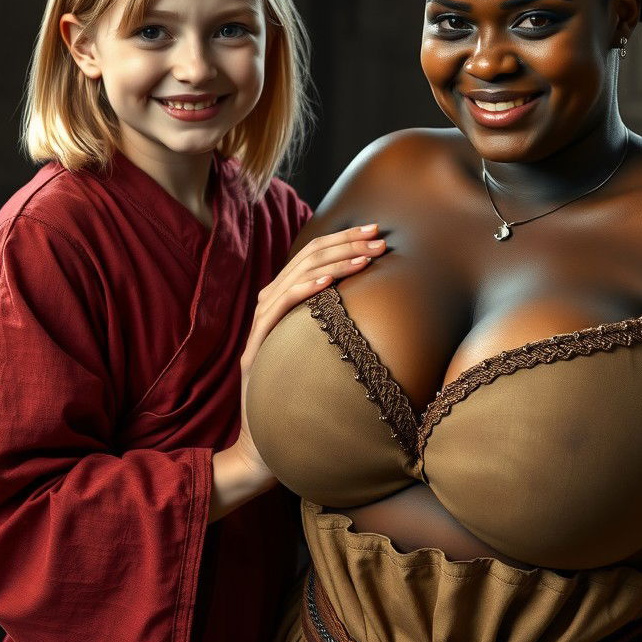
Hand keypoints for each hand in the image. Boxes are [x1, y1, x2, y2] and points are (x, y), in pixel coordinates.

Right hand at [240, 223, 386, 377]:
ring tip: (365, 260)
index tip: (375, 231)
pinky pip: (284, 302)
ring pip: (301, 274)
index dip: (345, 238)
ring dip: (337, 264)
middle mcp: (272, 294)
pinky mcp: (261, 333)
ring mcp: (264, 312)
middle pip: (310, 256)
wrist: (266, 410)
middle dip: (348, 245)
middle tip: (379, 242)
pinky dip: (307, 288)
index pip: (315, 252)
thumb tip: (370, 292)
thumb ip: (331, 309)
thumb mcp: (316, 333)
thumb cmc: (296, 372)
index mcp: (284, 290)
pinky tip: (329, 282)